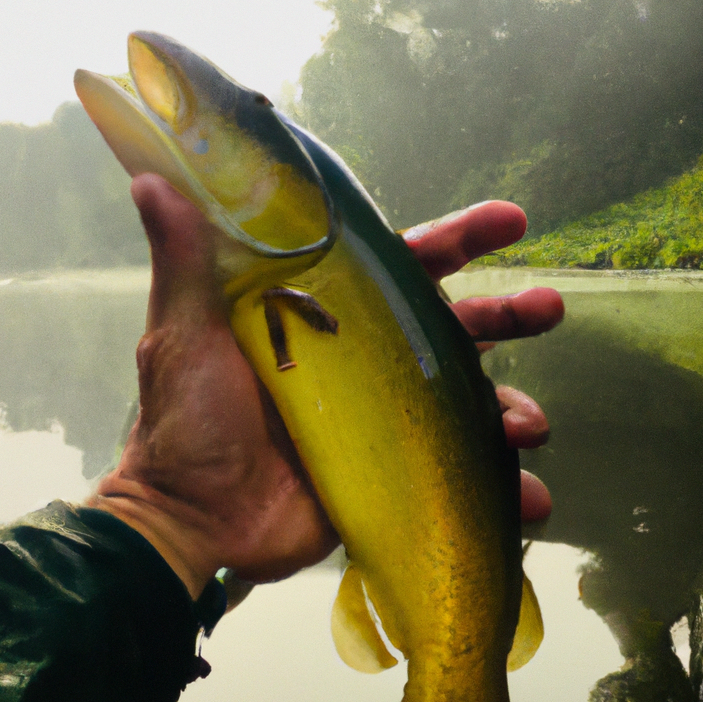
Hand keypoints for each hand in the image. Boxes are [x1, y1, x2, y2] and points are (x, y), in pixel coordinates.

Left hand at [88, 178, 560, 597]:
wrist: (189, 524)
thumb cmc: (182, 424)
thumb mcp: (183, 335)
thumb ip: (186, 261)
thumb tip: (151, 177)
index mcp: (330, 318)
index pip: (405, 268)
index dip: (460, 240)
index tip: (511, 221)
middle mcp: (368, 363)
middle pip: (456, 329)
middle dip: (509, 315)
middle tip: (551, 309)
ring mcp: (388, 422)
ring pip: (471, 404)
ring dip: (512, 410)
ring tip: (530, 426)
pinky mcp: (396, 476)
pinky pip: (461, 476)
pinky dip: (502, 488)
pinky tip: (530, 500)